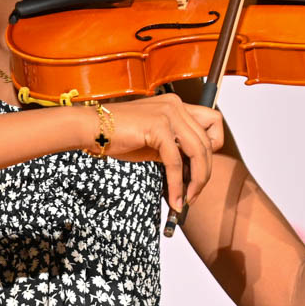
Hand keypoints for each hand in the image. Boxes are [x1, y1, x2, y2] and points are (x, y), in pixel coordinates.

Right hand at [99, 93, 224, 211]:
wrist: (91, 128)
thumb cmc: (117, 135)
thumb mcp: (154, 141)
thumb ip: (175, 149)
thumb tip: (193, 172)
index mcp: (177, 105)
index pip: (213, 122)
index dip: (213, 146)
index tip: (201, 166)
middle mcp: (176, 105)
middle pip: (208, 142)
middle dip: (204, 173)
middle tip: (193, 194)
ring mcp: (168, 114)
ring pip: (198, 152)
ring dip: (196, 182)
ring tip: (186, 199)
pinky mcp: (157, 126)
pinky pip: (176, 162)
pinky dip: (177, 184)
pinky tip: (173, 198)